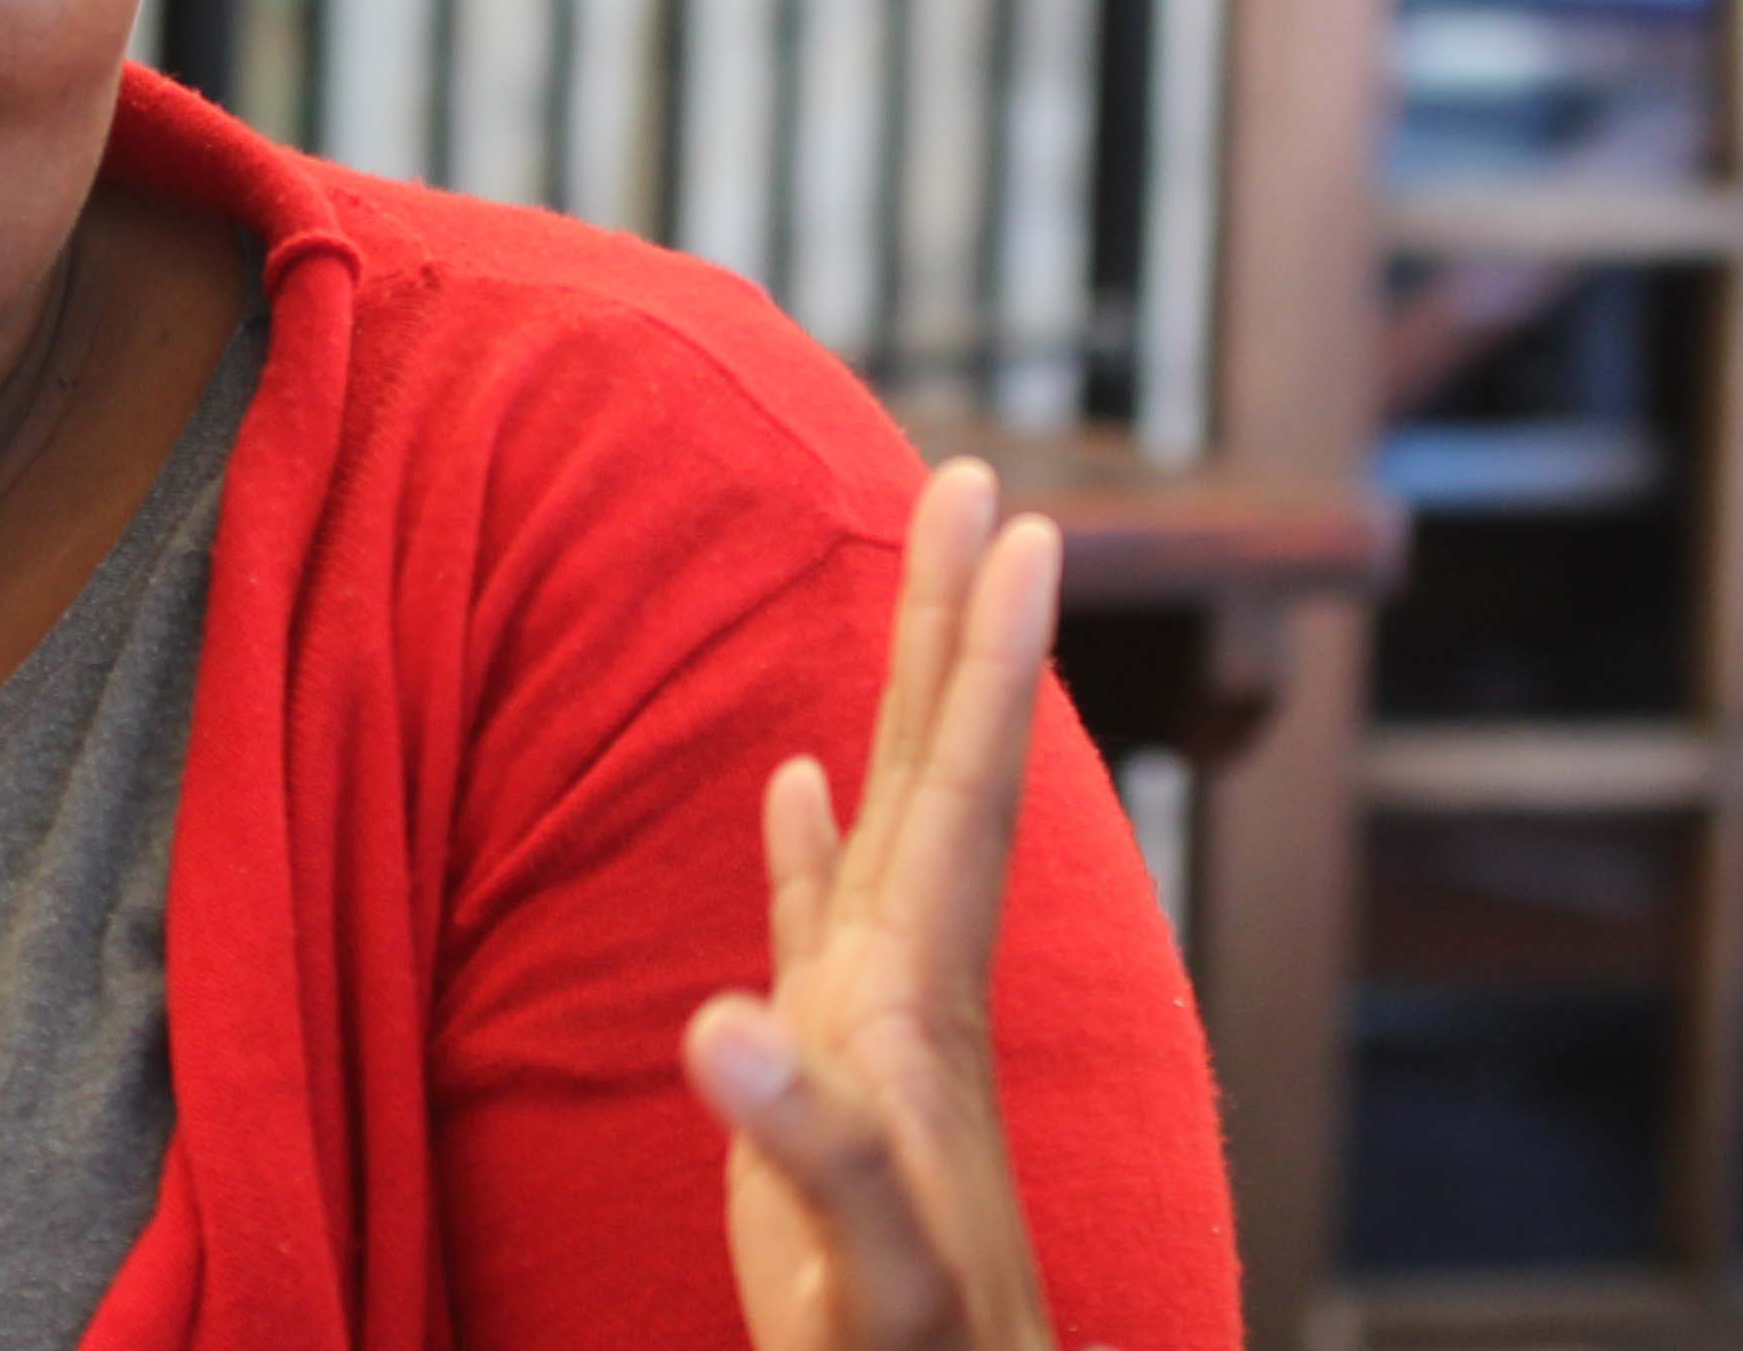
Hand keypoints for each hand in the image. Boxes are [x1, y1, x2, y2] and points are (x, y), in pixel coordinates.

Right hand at [685, 460, 1072, 1350]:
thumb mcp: (873, 1266)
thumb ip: (807, 1147)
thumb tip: (718, 1025)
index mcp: (922, 1000)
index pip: (968, 793)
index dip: (993, 663)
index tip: (1023, 530)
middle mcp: (914, 979)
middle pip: (944, 761)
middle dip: (956, 621)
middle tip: (973, 476)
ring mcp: (875, 1019)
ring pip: (893, 813)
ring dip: (903, 693)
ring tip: (913, 572)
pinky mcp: (824, 1077)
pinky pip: (820, 919)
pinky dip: (810, 842)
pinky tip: (799, 778)